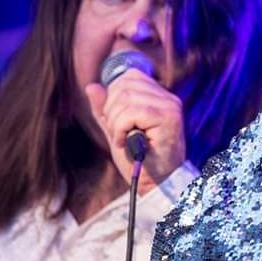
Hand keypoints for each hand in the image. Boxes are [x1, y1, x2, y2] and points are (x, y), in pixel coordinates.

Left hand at [84, 68, 185, 195]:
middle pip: (124, 85)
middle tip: (119, 133)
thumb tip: (91, 86)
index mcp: (160, 97)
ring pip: (125, 98)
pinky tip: (125, 142)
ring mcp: (170, 106)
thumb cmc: (139, 160)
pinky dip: (120, 129)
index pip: (130, 77)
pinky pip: (131, 112)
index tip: (117, 122)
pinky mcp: (168, 118)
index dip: (114, 96)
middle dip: (111, 110)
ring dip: (115, 122)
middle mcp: (168, 98)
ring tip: (123, 139)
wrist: (156, 183)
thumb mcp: (117, 130)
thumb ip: (105, 109)